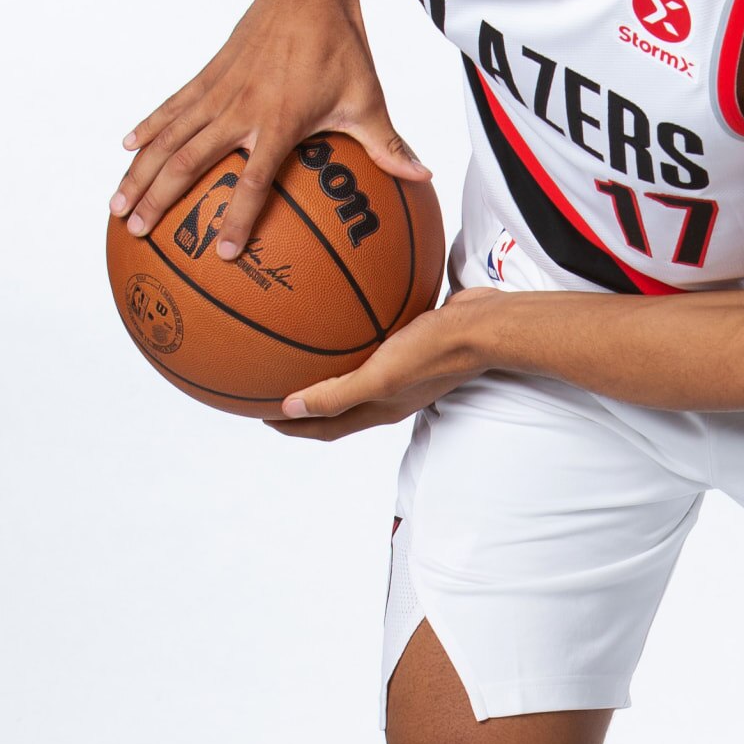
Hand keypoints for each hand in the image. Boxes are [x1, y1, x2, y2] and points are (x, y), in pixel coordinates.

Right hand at [111, 0, 429, 261]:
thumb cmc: (340, 48)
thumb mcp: (369, 99)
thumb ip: (389, 144)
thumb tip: (423, 174)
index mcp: (278, 122)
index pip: (254, 180)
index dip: (237, 217)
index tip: (222, 252)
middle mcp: (240, 109)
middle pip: (189, 162)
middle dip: (161, 200)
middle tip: (138, 233)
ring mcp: (218, 92)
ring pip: (169, 137)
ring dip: (140, 172)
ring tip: (117, 205)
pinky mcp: (208, 76)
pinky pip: (171, 107)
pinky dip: (148, 126)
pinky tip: (126, 146)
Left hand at [266, 300, 486, 439]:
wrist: (483, 326)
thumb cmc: (433, 351)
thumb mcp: (380, 376)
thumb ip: (336, 395)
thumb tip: (288, 409)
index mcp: (380, 410)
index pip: (325, 429)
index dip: (292, 428)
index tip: (259, 415)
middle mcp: (389, 395)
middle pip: (335, 407)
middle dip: (301, 404)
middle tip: (270, 388)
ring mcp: (402, 371)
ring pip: (353, 376)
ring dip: (324, 373)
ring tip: (299, 354)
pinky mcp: (411, 344)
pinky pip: (370, 347)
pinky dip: (349, 340)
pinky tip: (340, 314)